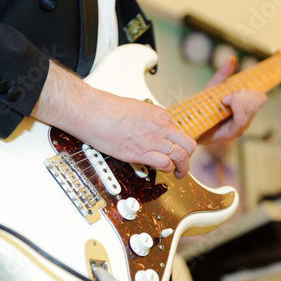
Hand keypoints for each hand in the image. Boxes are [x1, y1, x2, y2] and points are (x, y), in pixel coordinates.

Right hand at [31, 60, 196, 178]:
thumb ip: (146, 118)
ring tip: (178, 173)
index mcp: (158, 114)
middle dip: (188, 157)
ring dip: (182, 167)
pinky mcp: (141, 153)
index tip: (175, 149)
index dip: (178, 143)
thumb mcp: (135, 107)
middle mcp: (159, 127)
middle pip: (188, 144)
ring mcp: (152, 140)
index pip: (179, 131)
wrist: (92, 111)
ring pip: (181, 156)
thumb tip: (147, 125)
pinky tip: (163, 171)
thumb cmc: (106, 108)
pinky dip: (167, 170)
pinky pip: (165, 163)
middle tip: (183, 165)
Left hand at [198, 56, 266, 143]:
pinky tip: (223, 103)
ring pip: (251, 108)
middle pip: (258, 102)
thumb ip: (223, 75)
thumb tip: (232, 58)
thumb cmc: (201, 110)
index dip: (250, 91)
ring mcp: (239, 128)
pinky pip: (242, 119)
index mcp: (243, 110)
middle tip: (225, 97)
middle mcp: (244, 120)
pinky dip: (235, 106)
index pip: (260, 99)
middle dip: (243, 94)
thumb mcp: (212, 89)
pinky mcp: (232, 134)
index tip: (233, 90)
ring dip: (237, 99)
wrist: (188, 128)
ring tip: (223, 100)